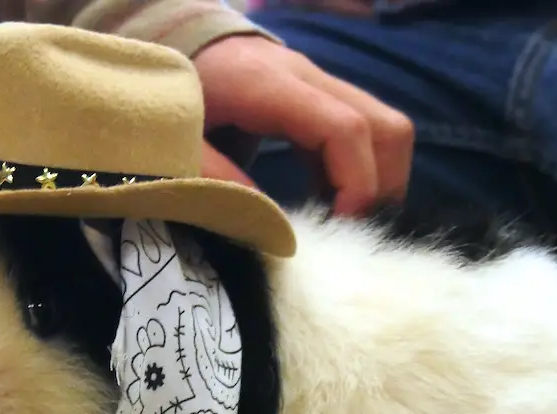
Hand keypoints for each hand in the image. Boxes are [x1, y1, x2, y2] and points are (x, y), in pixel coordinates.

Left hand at [192, 35, 413, 216]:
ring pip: (384, 128)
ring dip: (376, 180)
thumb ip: (213, 176)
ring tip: (340, 219)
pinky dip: (357, 170)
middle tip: (349, 230)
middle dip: (380, 187)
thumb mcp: (177, 137)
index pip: (345, 129)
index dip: (355, 183)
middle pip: (384, 127)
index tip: (338, 225)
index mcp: (270, 85)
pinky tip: (327, 199)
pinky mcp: (320, 95)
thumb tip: (265, 222)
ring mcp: (319, 83)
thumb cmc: (172, 91)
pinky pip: (363, 132)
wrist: (173, 41)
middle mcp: (307, 77)